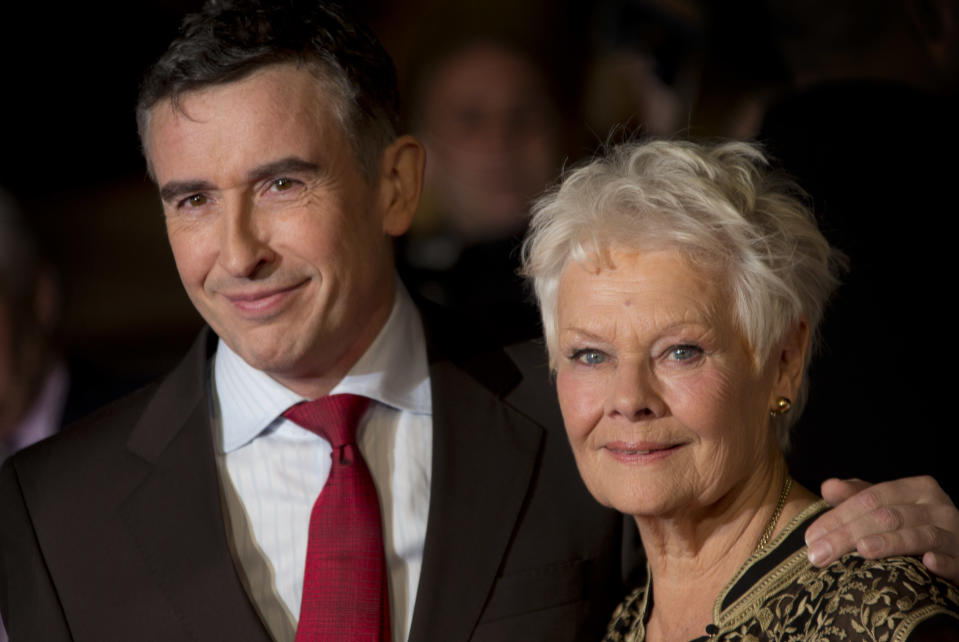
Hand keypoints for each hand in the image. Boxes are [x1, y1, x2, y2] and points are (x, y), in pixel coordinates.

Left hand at [804, 476, 958, 584]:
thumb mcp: (889, 507)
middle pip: (887, 517)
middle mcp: (939, 508)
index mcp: (917, 489)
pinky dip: (942, 562)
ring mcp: (955, 535)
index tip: (811, 536)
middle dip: (849, 535)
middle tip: (818, 554)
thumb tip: (828, 486)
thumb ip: (858, 496)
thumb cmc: (916, 527)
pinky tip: (927, 563)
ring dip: (889, 543)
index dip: (838, 516)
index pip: (870, 499)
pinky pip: (954, 560)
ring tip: (861, 550)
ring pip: (919, 536)